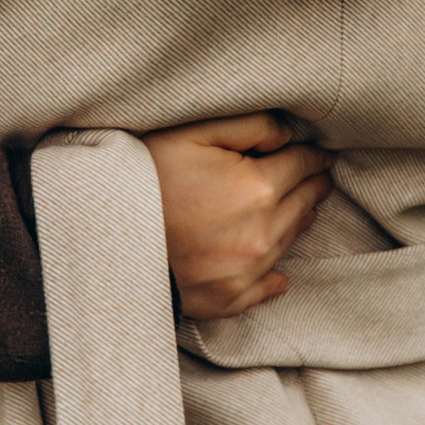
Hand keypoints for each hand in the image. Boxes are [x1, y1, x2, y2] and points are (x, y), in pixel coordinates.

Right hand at [146, 111, 332, 319]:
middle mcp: (261, 234)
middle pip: (304, 203)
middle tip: (315, 174)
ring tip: (298, 204)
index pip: (303, 166)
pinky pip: (267, 288)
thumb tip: (288, 136)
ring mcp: (246, 272)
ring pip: (291, 239)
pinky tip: (278, 271)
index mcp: (258, 188)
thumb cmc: (145, 177)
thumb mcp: (192, 132)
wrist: (104, 238)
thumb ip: (249, 125)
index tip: (320, 152)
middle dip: (311, 185)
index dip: (314, 155)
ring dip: (297, 219)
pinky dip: (275, 275)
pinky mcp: (228, 299)